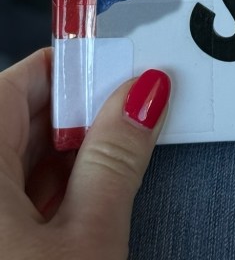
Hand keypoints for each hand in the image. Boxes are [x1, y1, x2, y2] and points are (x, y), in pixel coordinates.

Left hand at [0, 47, 169, 259]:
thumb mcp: (88, 239)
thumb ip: (115, 158)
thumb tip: (143, 94)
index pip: (18, 83)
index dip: (73, 71)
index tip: (119, 72)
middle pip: (17, 121)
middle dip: (77, 118)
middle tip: (132, 116)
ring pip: (13, 164)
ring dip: (66, 160)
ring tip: (117, 162)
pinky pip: (8, 204)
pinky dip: (45, 196)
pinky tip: (85, 205)